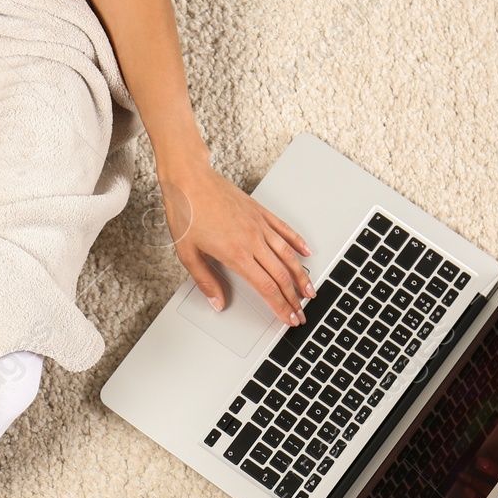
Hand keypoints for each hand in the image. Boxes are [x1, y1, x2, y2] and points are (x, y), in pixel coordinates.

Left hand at [160, 159, 315, 326]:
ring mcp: (259, 224)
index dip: (280, 306)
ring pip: (288, 254)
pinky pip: (284, 229)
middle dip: (294, 298)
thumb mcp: (188, 254)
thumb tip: (217, 302)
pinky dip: (297, 242)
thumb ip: (205, 281)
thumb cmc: (186, 212)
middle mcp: (252, 239)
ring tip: (310, 290)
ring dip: (301, 274)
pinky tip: (306, 252)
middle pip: (281, 275)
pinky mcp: (260, 211)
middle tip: (302, 313)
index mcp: (235, 253)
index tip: (288, 318)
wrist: (189, 179)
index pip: (266, 287)